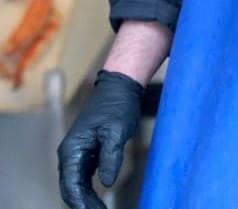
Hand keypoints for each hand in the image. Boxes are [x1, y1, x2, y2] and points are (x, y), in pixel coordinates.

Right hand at [57, 70, 142, 208]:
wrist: (119, 87)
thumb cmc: (117, 105)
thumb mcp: (116, 131)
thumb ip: (111, 158)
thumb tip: (106, 184)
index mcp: (72, 149)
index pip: (71, 184)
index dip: (80, 203)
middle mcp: (70, 153)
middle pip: (71, 188)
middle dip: (83, 204)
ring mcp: (78, 153)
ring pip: (77, 184)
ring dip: (86, 199)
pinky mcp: (88, 152)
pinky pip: (84, 176)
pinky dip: (89, 189)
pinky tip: (98, 200)